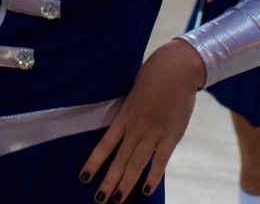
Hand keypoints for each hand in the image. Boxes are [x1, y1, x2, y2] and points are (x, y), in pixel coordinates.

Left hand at [80, 39, 203, 200]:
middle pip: (119, 160)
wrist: (176, 69)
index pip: (104, 145)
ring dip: (126, 183)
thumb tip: (121, 130)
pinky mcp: (171, 136)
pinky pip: (160, 161)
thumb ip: (127, 114)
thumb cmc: (152, 78)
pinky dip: (153, 177)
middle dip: (109, 182)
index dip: (94, 162)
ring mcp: (153, 133)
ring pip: (137, 164)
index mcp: (124, 117)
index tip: (84, 178)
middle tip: (100, 200)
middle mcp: (136, 128)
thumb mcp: (132, 95)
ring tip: (118, 199)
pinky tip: (146, 191)